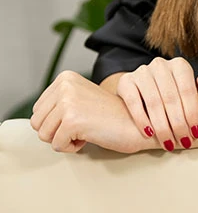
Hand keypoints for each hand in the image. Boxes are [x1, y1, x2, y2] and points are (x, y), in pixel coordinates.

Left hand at [30, 71, 144, 153]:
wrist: (136, 122)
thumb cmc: (108, 115)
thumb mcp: (79, 98)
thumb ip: (58, 102)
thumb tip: (34, 120)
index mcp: (65, 77)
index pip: (37, 110)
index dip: (56, 121)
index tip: (79, 116)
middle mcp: (65, 85)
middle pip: (37, 123)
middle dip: (56, 131)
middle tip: (81, 124)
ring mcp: (68, 101)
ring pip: (43, 135)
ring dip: (64, 139)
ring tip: (85, 129)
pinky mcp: (72, 120)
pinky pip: (57, 146)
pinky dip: (72, 147)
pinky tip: (89, 136)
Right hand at [116, 57, 197, 150]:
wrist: (142, 89)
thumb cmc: (174, 93)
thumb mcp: (191, 89)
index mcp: (179, 65)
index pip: (188, 90)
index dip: (193, 113)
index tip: (197, 133)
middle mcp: (160, 64)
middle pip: (171, 98)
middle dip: (179, 124)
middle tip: (184, 142)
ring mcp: (142, 72)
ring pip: (153, 102)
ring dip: (162, 126)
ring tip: (169, 143)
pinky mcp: (126, 81)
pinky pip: (133, 102)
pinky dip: (142, 120)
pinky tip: (149, 134)